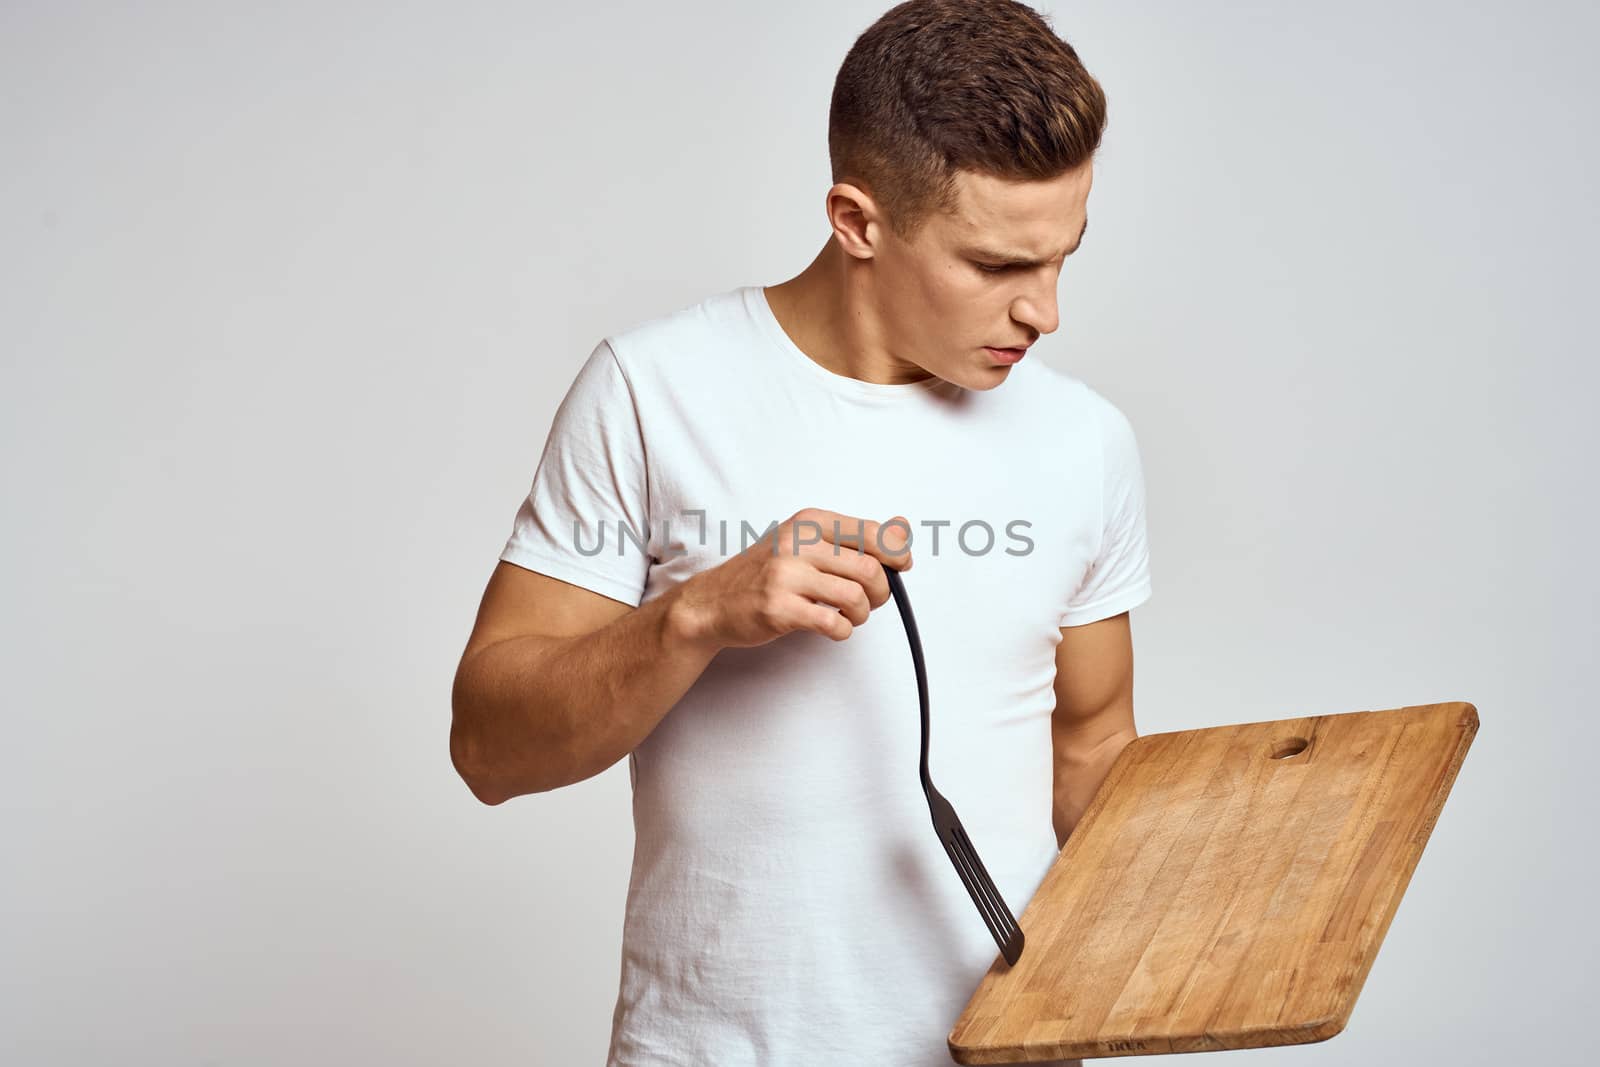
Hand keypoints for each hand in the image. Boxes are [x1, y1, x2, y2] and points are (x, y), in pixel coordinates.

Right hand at [667, 507, 912, 650]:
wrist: (712, 602)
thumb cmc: (764, 573)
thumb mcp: (805, 542)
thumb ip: (853, 537)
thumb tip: (903, 527)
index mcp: (808, 522)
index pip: (871, 533)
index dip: (897, 554)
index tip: (901, 566)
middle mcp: (797, 543)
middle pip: (869, 569)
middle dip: (881, 592)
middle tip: (870, 600)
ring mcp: (786, 576)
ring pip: (855, 596)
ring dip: (861, 614)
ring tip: (849, 615)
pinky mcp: (780, 609)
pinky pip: (833, 623)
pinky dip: (842, 630)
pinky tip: (833, 627)